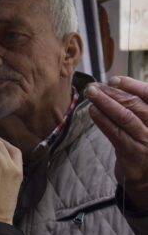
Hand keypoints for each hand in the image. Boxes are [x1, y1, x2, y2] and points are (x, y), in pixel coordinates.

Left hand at [86, 76, 147, 207]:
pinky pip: (116, 133)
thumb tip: (114, 86)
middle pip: (136, 105)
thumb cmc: (144, 144)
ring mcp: (147, 142)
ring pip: (125, 118)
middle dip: (113, 93)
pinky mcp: (133, 154)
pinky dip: (103, 120)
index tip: (115, 80)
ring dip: (105, 104)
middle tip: (95, 86)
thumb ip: (136, 106)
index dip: (133, 86)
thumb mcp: (145, 124)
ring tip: (92, 95)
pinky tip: (93, 112)